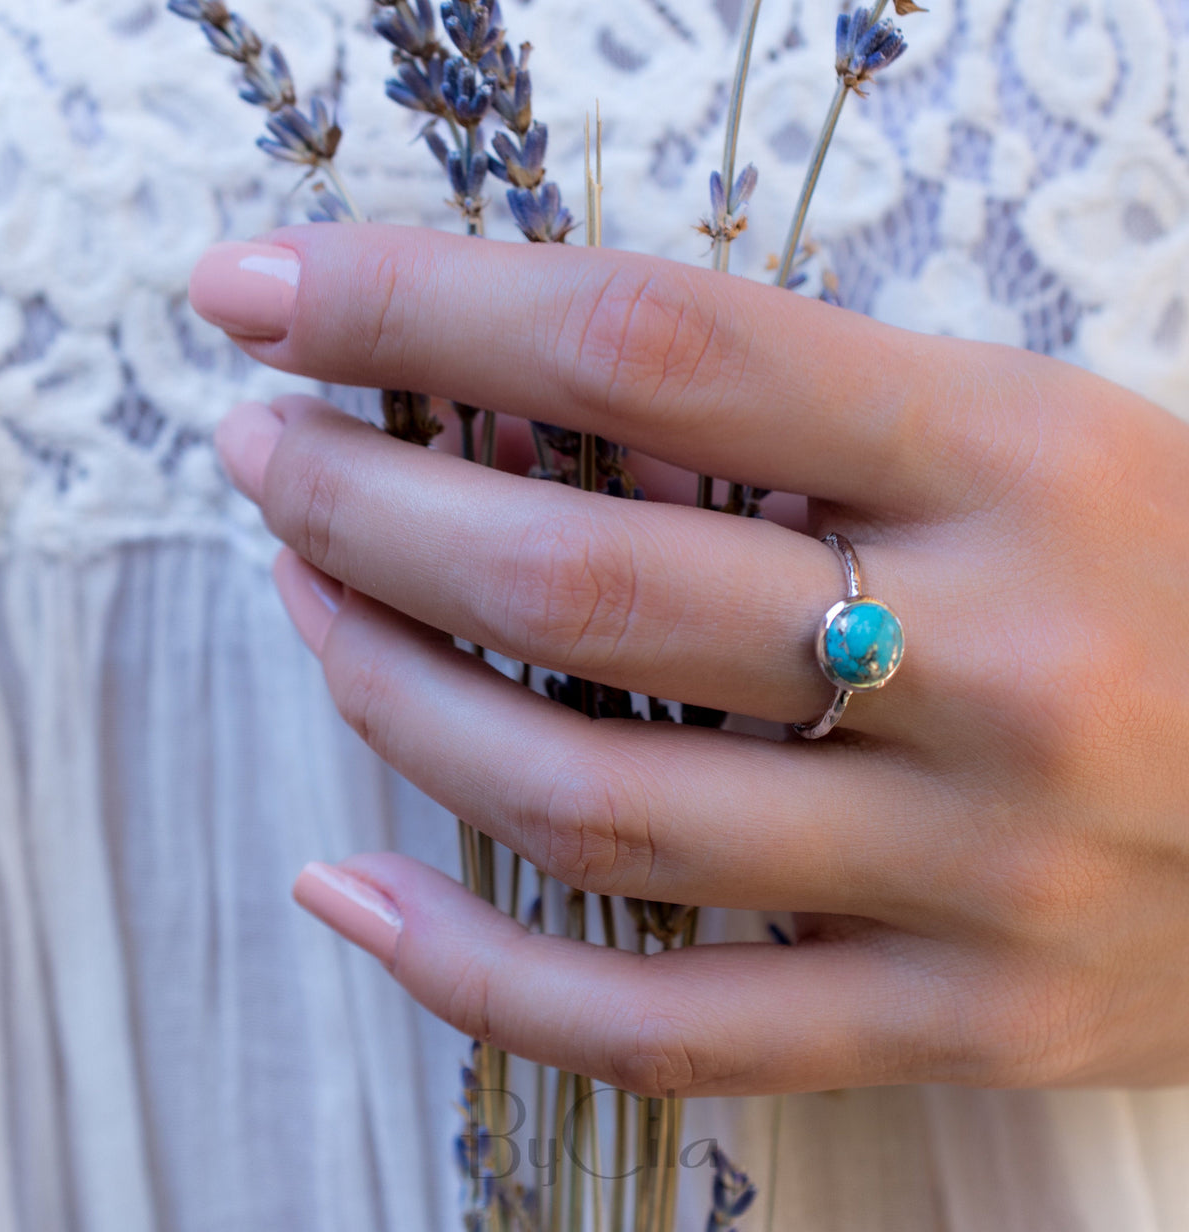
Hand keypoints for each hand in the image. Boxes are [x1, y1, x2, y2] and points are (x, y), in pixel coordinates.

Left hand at [190, 223, 1188, 1095]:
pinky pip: (657, 1026)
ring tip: (311, 608)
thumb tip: (520, 401)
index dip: (421, 304)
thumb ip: (788, 427)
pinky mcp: (955, 1021)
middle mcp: (995, 669)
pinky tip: (346, 889)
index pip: (652, 346)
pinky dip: (469, 970)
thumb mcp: (1023, 440)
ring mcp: (975, 872)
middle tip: (267, 455)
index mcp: (1014, 461)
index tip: (264, 289)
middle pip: (585, 591)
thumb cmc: (1176, 579)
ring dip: (391, 701)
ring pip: (591, 810)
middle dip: (367, 510)